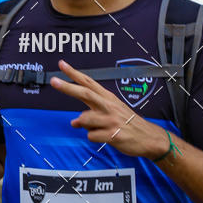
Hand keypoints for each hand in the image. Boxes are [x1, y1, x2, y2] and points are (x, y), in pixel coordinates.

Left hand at [50, 60, 168, 159]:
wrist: (148, 137)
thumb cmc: (128, 124)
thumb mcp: (111, 114)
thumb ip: (91, 115)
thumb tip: (74, 122)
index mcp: (108, 98)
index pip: (88, 82)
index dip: (74, 73)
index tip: (62, 64)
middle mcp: (108, 106)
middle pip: (85, 93)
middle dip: (68, 86)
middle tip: (54, 80)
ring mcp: (111, 120)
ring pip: (84, 119)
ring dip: (86, 126)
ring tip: (100, 129)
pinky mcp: (112, 134)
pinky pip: (91, 136)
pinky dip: (95, 138)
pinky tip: (106, 137)